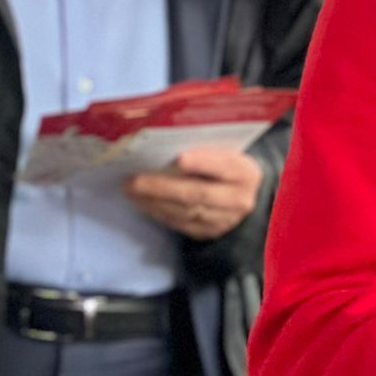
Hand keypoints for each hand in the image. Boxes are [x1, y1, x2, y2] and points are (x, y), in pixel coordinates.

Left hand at [124, 147, 262, 240]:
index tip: (179, 158)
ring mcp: (224, 220)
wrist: (244, 194)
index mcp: (245, 172)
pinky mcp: (209, 233)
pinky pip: (180, 224)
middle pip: (197, 194)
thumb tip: (165, 142)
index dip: (202, 163)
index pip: (224, 167)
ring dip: (153, 201)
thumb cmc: (225, 164)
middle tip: (133, 179)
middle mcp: (238, 200)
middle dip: (161, 187)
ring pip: (185, 212)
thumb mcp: (226, 151)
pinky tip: (141, 202)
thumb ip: (204, 148)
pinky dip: (158, 212)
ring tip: (130, 189)